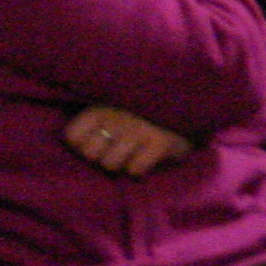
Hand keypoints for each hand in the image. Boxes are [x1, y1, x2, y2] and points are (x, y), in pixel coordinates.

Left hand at [63, 105, 195, 177]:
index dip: (81, 144)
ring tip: (134, 152)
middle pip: (90, 154)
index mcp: (102, 104)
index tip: (97, 140)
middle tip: (118, 149)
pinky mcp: (159, 142)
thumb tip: (78, 143)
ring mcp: (138, 128)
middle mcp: (117, 115)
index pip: (71, 136)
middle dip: (103, 155)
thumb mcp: (119, 101)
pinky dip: (140, 167)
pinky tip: (148, 156)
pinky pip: (135, 169)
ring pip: (111, 164)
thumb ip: (98, 117)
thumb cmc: (147, 106)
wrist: (194, 96)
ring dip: (123, 162)